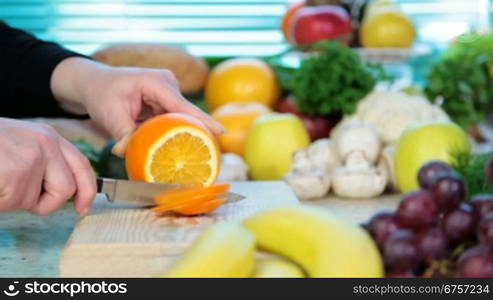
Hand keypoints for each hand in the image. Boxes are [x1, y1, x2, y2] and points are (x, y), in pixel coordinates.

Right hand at [0, 118, 95, 214]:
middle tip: (16, 194)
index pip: (81, 165)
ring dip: (11, 200)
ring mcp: (32, 156)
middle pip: (66, 189)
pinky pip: (12, 202)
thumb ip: (42, 162)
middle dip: (45, 203)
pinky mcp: (16, 170)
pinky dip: (0, 200)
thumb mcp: (19, 144)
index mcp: (48, 136)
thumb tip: (65, 191)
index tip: (83, 208)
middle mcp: (46, 143)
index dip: (87, 190)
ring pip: (34, 200)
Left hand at [51, 57, 223, 156]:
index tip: (221, 132)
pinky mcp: (165, 100)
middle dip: (193, 132)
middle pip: (185, 113)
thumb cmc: (102, 94)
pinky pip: (173, 118)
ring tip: (190, 154)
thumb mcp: (109, 114)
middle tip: (205, 155)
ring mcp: (168, 91)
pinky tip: (175, 146)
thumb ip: (122, 134)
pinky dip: (171, 131)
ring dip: (180, 133)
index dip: (203, 120)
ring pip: (179, 117)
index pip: (182, 105)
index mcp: (155, 83)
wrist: (95, 83)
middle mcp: (166, 84)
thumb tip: (125, 153)